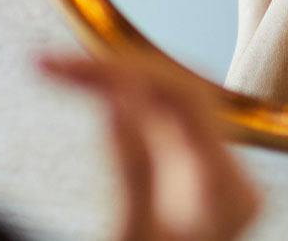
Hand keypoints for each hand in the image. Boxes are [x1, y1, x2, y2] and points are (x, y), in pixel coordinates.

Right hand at [40, 53, 260, 240]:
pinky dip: (132, 104)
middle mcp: (236, 178)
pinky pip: (171, 122)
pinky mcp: (203, 182)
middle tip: (51, 63)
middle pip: (179, 89)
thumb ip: (131, 165)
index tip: (61, 67)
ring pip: (175, 99)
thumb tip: (118, 94)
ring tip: (64, 70)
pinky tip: (97, 94)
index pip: (179, 96)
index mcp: (228, 193)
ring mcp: (225, 178)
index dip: (119, 70)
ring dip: (122, 80)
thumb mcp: (134, 236)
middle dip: (114, 69)